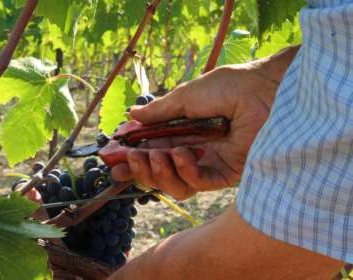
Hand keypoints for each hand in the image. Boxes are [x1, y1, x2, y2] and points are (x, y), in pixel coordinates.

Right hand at [112, 47, 297, 199]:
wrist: (264, 89)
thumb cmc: (228, 87)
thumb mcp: (187, 96)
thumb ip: (160, 111)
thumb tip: (132, 114)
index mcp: (182, 130)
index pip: (151, 149)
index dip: (131, 156)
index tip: (111, 157)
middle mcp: (192, 149)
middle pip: (159, 172)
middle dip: (139, 169)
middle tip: (127, 160)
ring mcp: (208, 163)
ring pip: (175, 184)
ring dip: (158, 173)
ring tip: (154, 155)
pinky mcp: (225, 173)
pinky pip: (198, 182)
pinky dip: (185, 171)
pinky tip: (183, 154)